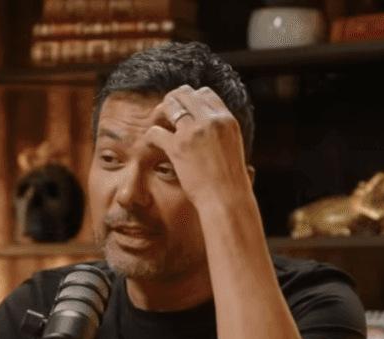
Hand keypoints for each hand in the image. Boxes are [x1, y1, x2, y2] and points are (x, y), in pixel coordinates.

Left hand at [145, 85, 253, 211]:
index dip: (190, 99)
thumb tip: (210, 127)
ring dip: (159, 113)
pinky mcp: (178, 148)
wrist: (227, 200)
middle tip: (165, 116)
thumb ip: (221, 133)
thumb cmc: (231, 182)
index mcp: (227, 120)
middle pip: (184, 94)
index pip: (205, 93)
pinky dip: (150, 137)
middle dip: (171, 102)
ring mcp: (194, 132)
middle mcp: (211, 121)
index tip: (184, 110)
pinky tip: (151, 145)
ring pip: (168, 105)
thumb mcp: (233, 148)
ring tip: (157, 125)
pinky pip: (155, 131)